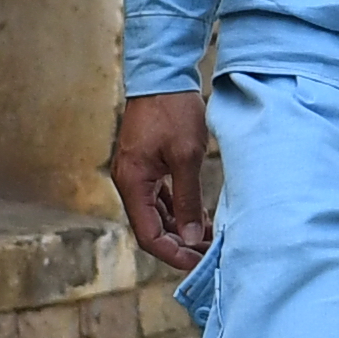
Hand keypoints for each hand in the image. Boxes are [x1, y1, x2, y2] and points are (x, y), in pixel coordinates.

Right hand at [109, 90, 214, 272]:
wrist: (163, 74)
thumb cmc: (173, 111)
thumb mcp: (186, 157)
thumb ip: (188, 200)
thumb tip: (193, 238)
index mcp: (132, 183)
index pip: (148, 236)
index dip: (173, 254)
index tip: (199, 263)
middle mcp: (129, 182)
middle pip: (151, 229)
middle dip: (180, 244)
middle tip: (210, 253)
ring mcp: (136, 174)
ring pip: (156, 215)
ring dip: (180, 229)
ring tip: (209, 238)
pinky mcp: (146, 166)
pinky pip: (159, 199)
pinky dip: (178, 211)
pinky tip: (200, 216)